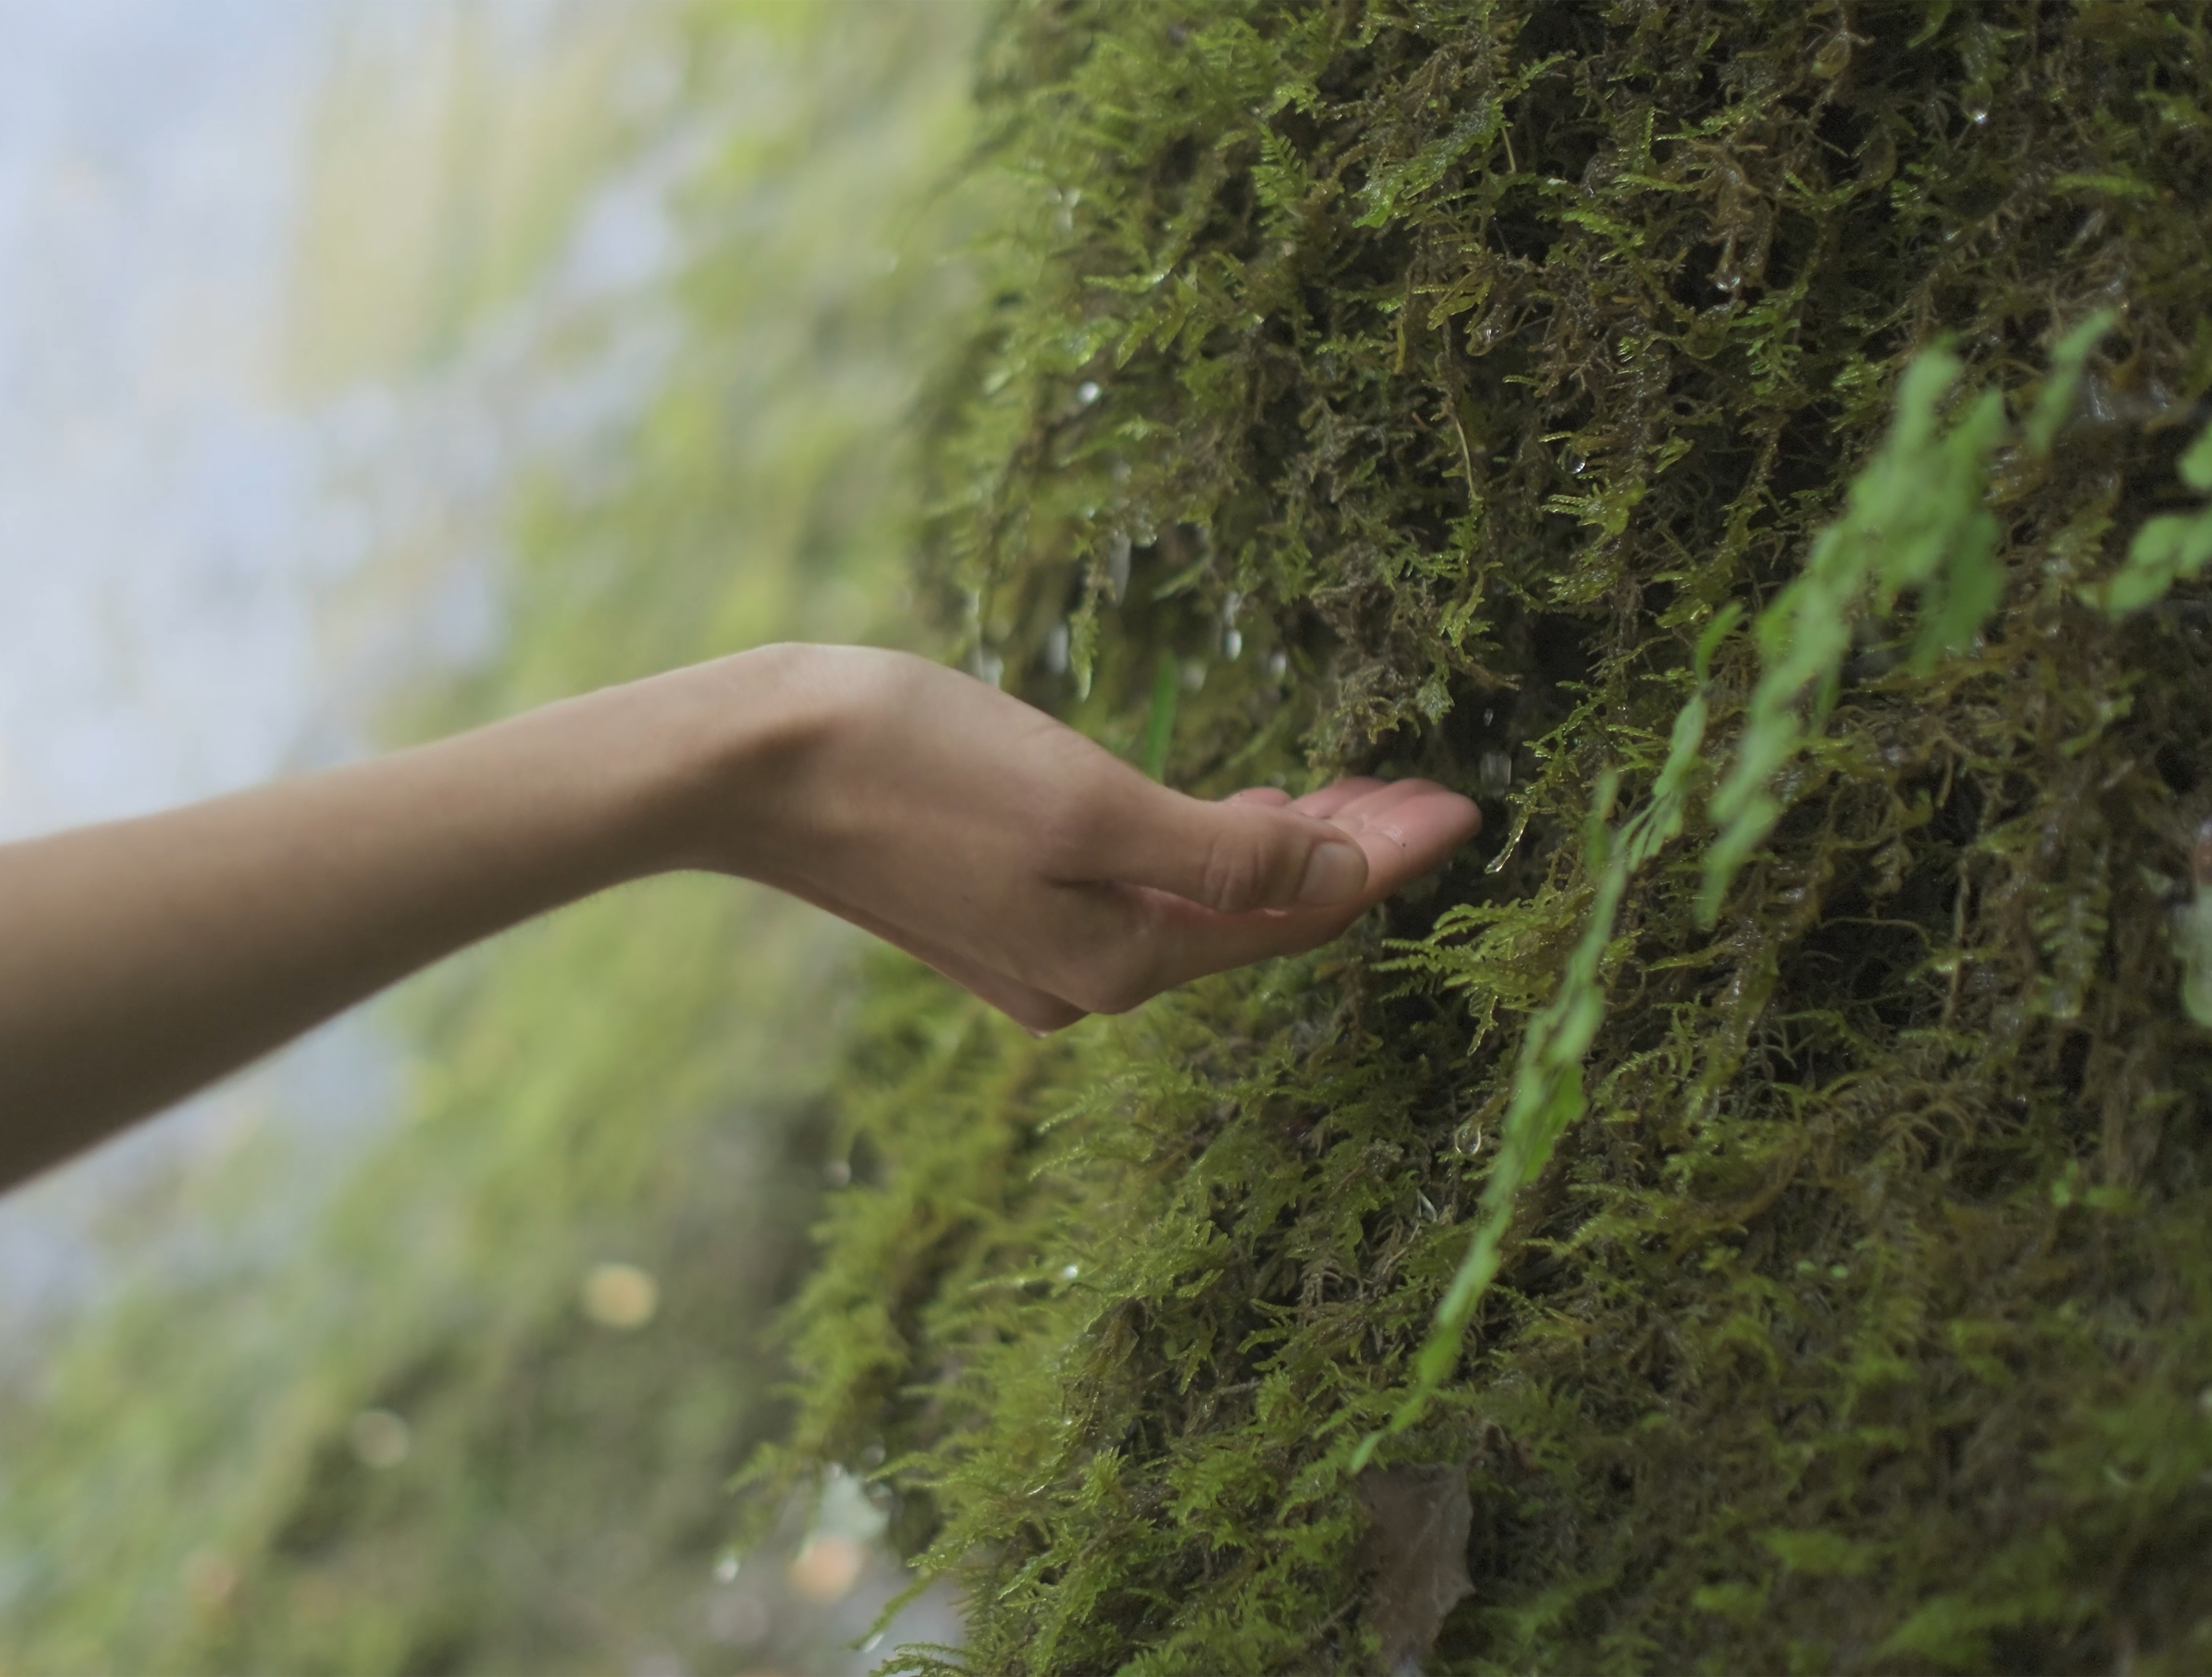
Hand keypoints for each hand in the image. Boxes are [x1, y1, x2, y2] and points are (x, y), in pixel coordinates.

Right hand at [722, 646, 1482, 1032]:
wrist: (745, 766)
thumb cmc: (913, 767)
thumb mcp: (1089, 802)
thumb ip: (1226, 849)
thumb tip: (1344, 873)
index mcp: (1120, 962)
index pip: (1297, 912)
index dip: (1389, 854)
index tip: (1466, 799)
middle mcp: (1085, 978)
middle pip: (1254, 915)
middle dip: (1346, 850)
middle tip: (1425, 787)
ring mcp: (1033, 948)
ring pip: (1197, 900)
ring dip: (1277, 845)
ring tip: (1352, 788)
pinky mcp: (991, 906)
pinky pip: (1136, 886)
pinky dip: (1201, 846)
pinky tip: (1225, 807)